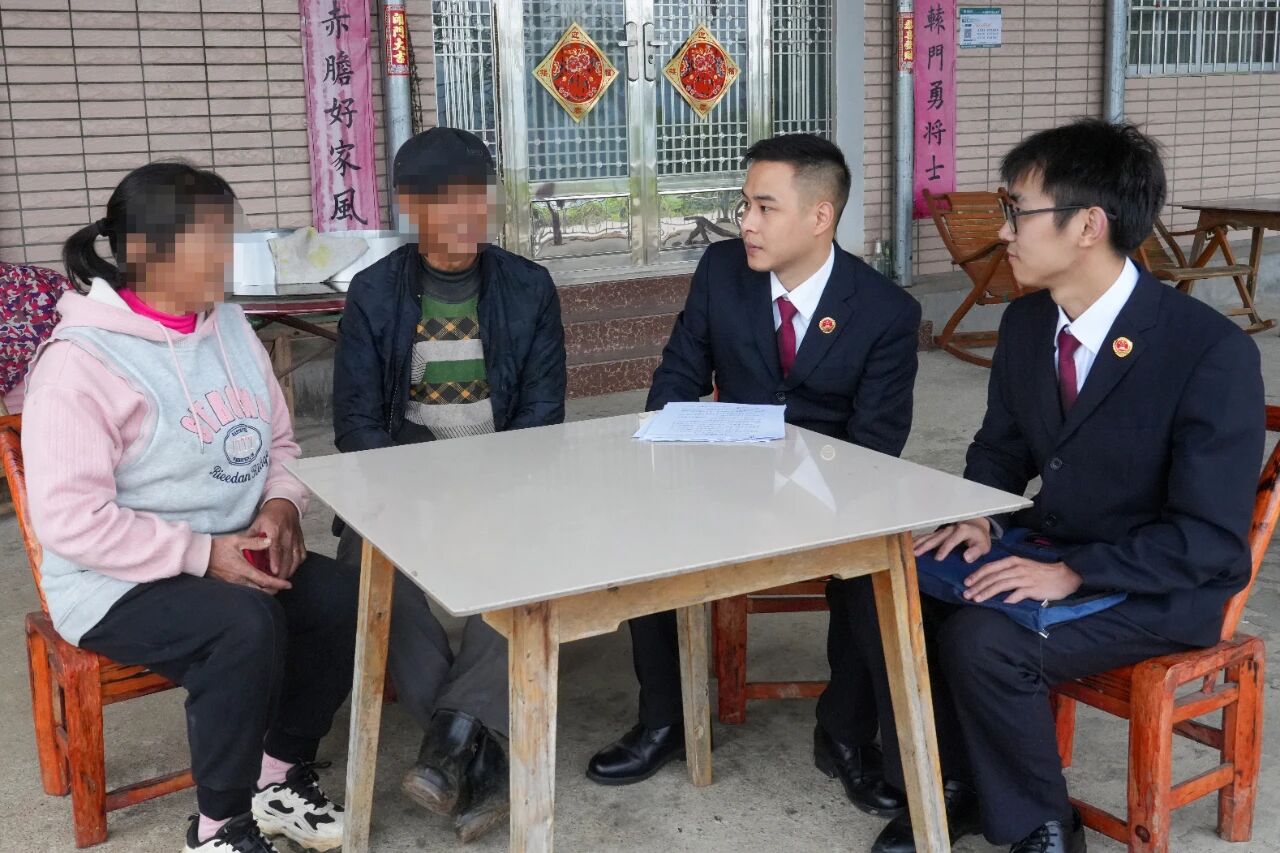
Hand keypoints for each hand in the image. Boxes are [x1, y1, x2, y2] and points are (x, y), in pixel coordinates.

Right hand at [208, 533, 291, 593]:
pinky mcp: (229, 585)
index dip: (278, 584)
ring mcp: (234, 584)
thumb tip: (270, 541)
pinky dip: (256, 590)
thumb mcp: (237, 540)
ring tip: (273, 585)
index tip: (289, 585)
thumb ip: (254, 542)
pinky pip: (246, 591)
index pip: (265, 580)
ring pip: (254, 593)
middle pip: (261, 591)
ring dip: (265, 591)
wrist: (200, 556)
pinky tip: (259, 585)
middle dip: (274, 590)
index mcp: (243, 570)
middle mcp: (239, 580)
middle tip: (283, 585)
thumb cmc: (218, 547)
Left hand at [249, 498, 306, 579]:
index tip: (274, 572)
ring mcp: (295, 538)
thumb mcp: (256, 523)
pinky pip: (301, 555)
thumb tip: (241, 550)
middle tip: (276, 582)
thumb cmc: (269, 515)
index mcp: (274, 530)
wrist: (285, 505)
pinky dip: (297, 564)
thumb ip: (251, 538)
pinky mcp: (301, 540)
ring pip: (296, 558)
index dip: (275, 561)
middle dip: (283, 571)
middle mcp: (287, 535)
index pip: (275, 548)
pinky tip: (292, 569)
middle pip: (287, 556)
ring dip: (291, 569)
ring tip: (283, 578)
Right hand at [914, 517, 992, 562]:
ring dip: (920, 543)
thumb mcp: (983, 546)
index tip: (938, 558)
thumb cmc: (979, 539)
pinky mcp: (938, 533)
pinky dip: (918, 540)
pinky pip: (927, 536)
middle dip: (926, 545)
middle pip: (937, 537)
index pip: (952, 539)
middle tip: (917, 553)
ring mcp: (943, 530)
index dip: (945, 548)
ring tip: (911, 550)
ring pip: (930, 536)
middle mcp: (951, 529)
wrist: (975, 526)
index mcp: (963, 531)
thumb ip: (976, 551)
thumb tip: (966, 558)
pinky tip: (910, 545)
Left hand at [963, 557, 1082, 604]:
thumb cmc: (1040, 573)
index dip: (977, 575)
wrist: (1064, 576)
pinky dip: (1009, 598)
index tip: (966, 583)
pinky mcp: (1033, 588)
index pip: (990, 567)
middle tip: (966, 594)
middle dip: (978, 586)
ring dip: (987, 592)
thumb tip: (990, 581)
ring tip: (977, 599)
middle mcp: (1017, 568)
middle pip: (993, 577)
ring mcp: (1025, 578)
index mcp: (1013, 562)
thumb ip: (1007, 572)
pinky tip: (1002, 604)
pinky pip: (1019, 593)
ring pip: (1001, 585)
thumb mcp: (1022, 567)